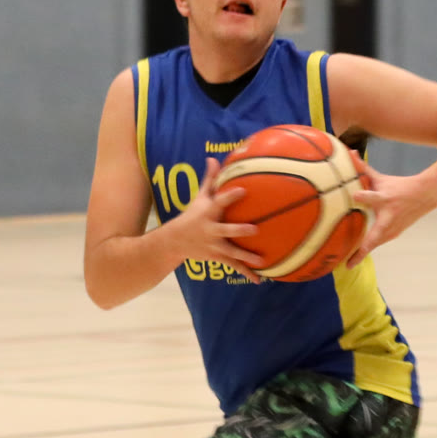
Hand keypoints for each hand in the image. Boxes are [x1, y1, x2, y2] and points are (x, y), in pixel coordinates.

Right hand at [174, 158, 263, 280]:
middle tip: (255, 229)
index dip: (231, 196)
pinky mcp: (217, 257)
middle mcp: (211, 230)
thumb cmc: (192, 216)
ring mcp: (214, 246)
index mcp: (209, 213)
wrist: (174, 242)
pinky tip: (260, 280)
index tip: (243, 190)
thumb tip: (212, 158)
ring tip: (262, 261)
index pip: (220, 201)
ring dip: (246, 257)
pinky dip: (246, 273)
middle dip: (239, 230)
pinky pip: (233, 265)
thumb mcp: (199, 198)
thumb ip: (209, 180)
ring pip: (232, 252)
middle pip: (226, 230)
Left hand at [346, 156, 436, 267]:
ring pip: (375, 244)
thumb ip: (363, 169)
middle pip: (375, 236)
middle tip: (348, 260)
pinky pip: (375, 244)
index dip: (364, 196)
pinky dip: (364, 252)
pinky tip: (352, 260)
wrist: (425, 196)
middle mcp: (389, 217)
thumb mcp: (381, 178)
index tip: (355, 195)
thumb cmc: (399, 187)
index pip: (373, 197)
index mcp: (385, 200)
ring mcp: (392, 229)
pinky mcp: (392, 235)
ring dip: (361, 255)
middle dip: (362, 248)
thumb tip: (349, 153)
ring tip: (346, 265)